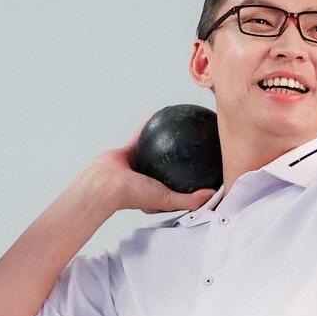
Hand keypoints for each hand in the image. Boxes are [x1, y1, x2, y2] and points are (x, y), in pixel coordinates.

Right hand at [86, 129, 216, 214]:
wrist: (104, 183)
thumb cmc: (131, 195)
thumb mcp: (166, 200)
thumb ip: (189, 200)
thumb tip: (212, 195)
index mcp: (157, 193)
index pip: (181, 187)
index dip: (195, 180)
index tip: (209, 169)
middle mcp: (148, 179)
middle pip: (171, 167)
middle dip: (183, 158)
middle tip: (198, 145)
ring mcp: (139, 164)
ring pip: (157, 148)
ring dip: (167, 140)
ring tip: (183, 128)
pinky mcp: (129, 150)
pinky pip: (143, 134)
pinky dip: (150, 125)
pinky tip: (162, 115)